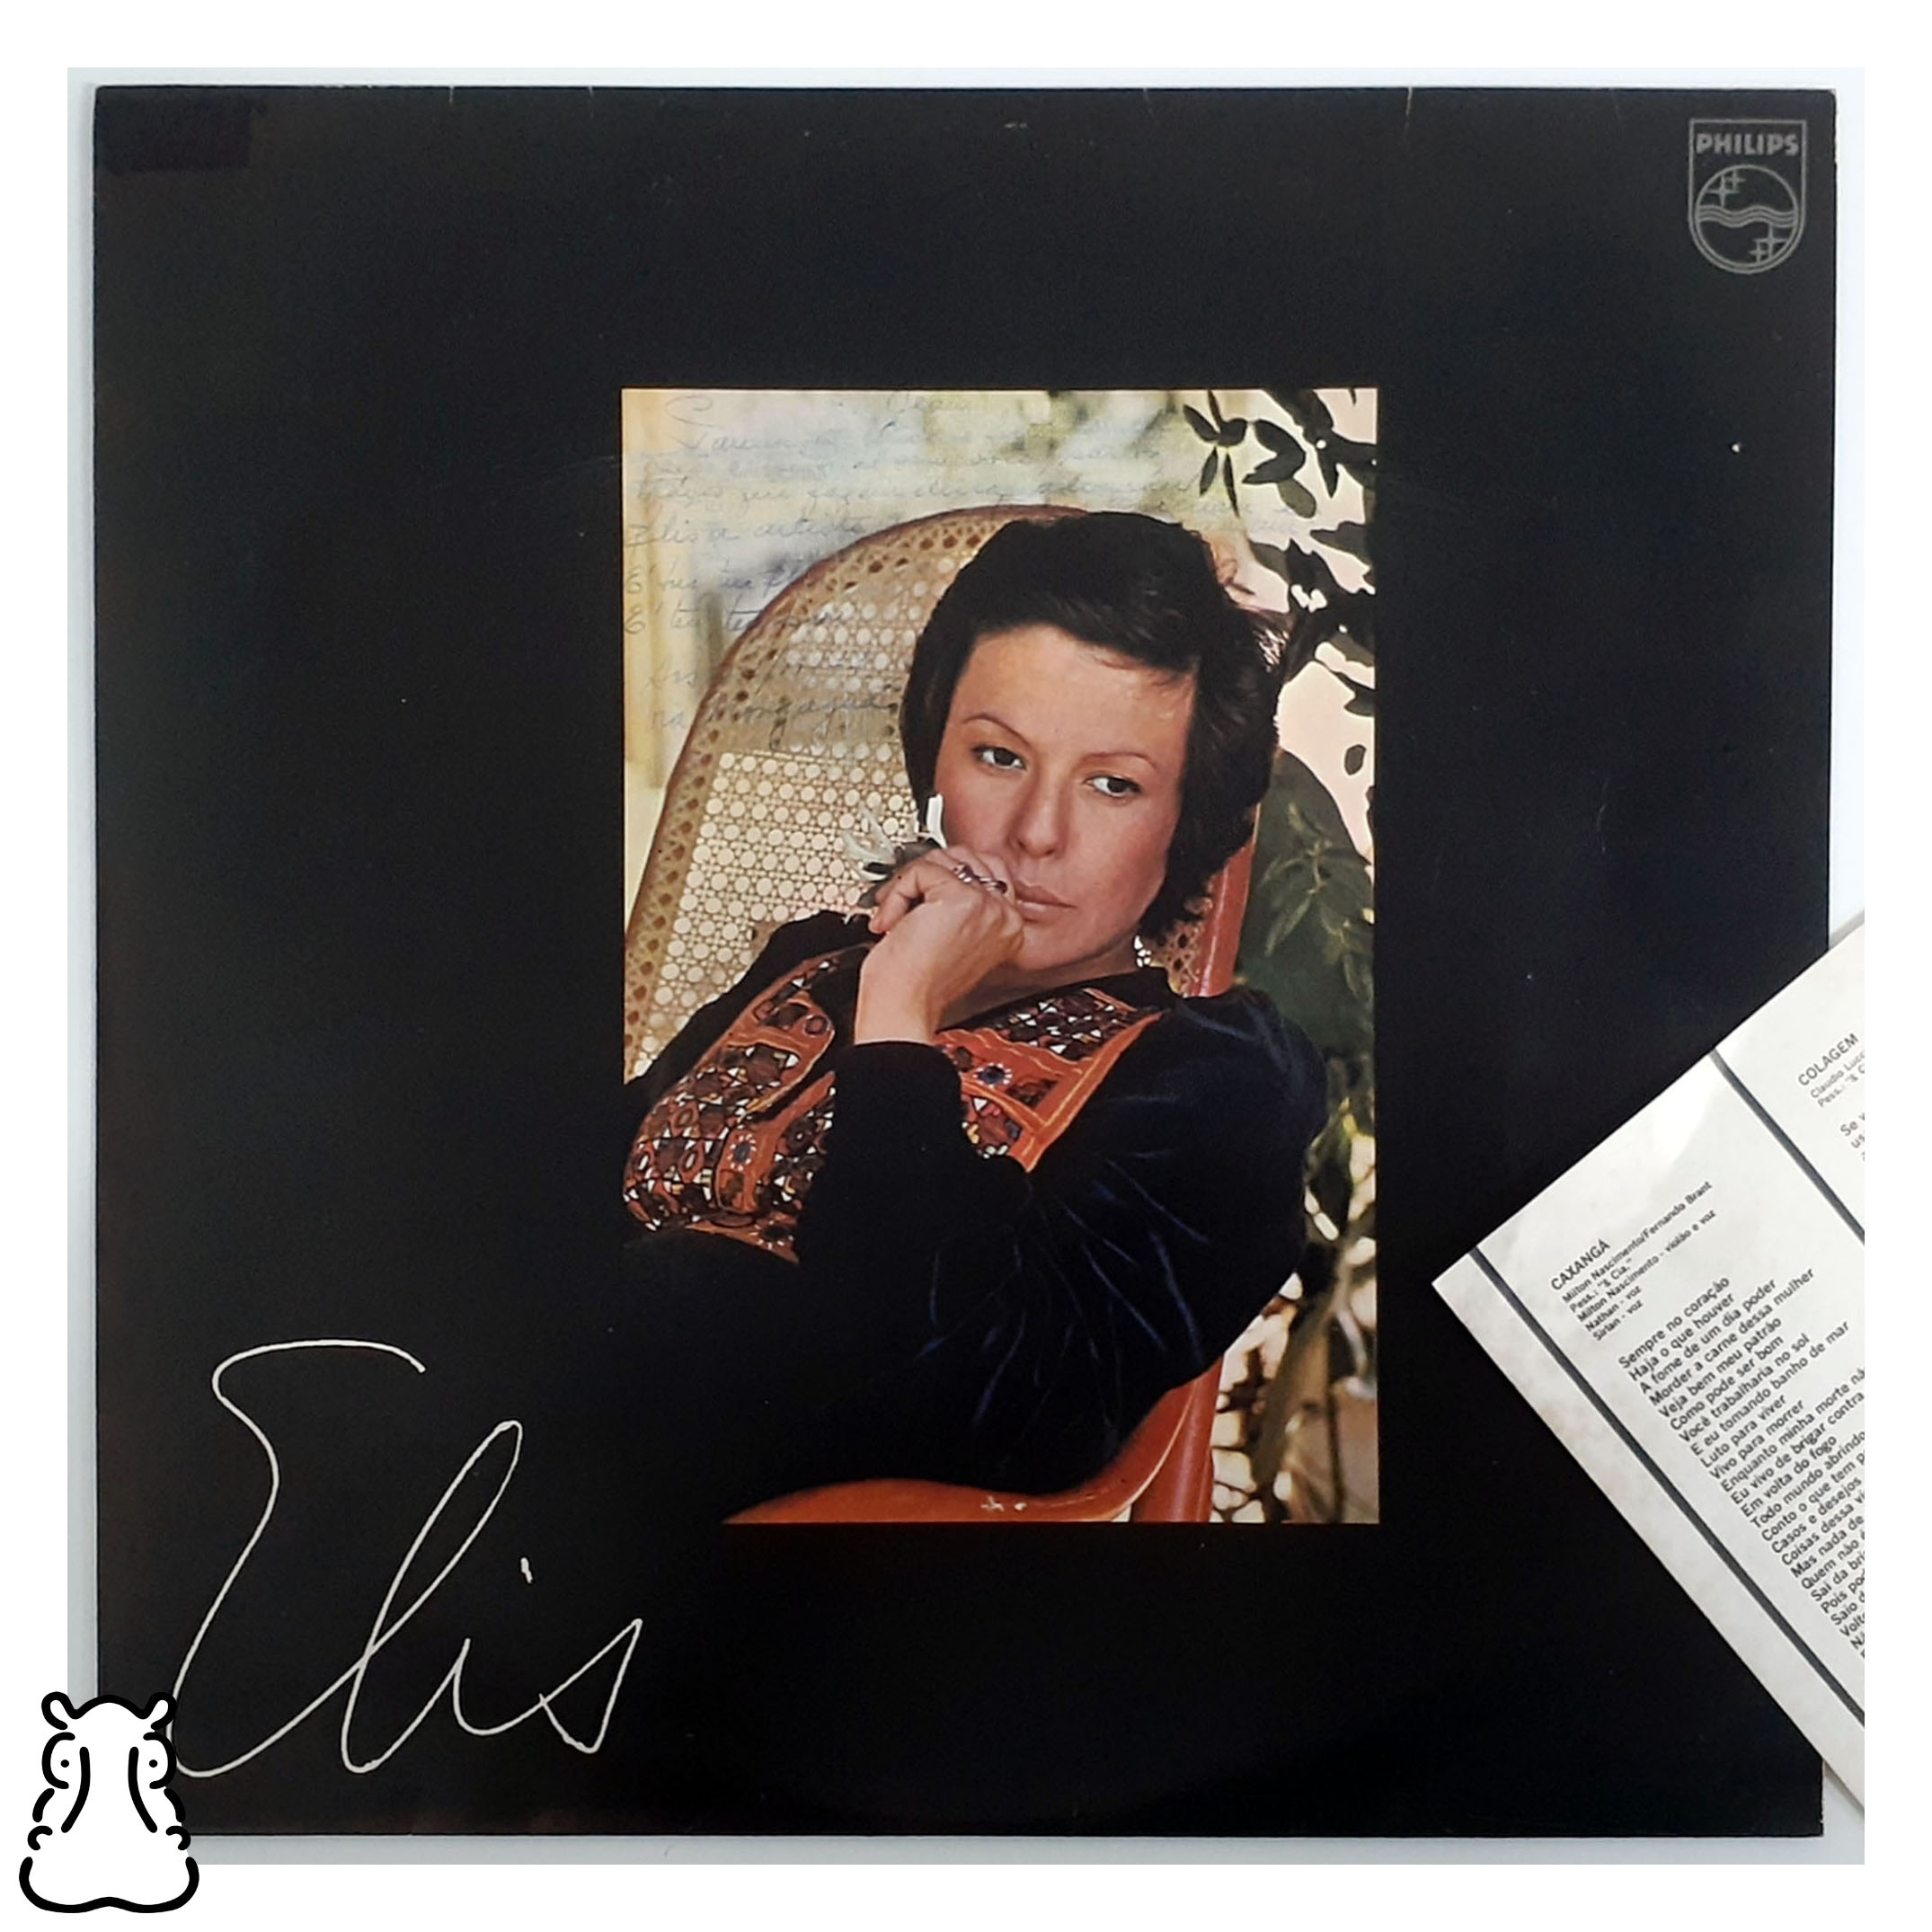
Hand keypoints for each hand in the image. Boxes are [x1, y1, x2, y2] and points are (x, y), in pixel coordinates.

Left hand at [853, 845, 1025, 1043]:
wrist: (903, 1008)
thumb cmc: (917, 985)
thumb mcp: (949, 938)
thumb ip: (956, 905)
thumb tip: (936, 874)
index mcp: (1008, 927)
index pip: (986, 870)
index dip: (944, 877)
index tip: (918, 899)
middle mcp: (1005, 916)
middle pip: (966, 858)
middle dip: (924, 875)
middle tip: (899, 905)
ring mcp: (988, 906)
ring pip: (941, 861)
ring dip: (907, 886)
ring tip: (895, 919)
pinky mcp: (963, 900)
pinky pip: (921, 870)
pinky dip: (896, 893)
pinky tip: (892, 923)